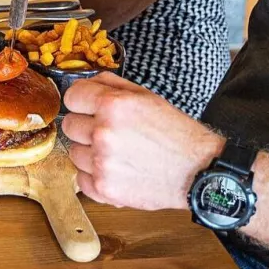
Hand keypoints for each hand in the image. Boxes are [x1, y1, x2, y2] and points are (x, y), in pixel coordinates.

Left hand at [61, 73, 223, 210]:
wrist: (199, 172)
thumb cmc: (176, 134)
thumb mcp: (147, 97)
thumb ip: (111, 84)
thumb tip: (86, 80)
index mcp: (112, 105)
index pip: (71, 97)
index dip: (81, 102)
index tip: (89, 108)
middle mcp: (103, 132)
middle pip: (69, 125)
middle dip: (86, 127)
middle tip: (110, 133)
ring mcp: (102, 162)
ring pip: (74, 153)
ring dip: (90, 153)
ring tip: (117, 154)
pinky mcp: (105, 188)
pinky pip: (80, 179)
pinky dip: (94, 177)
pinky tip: (115, 171)